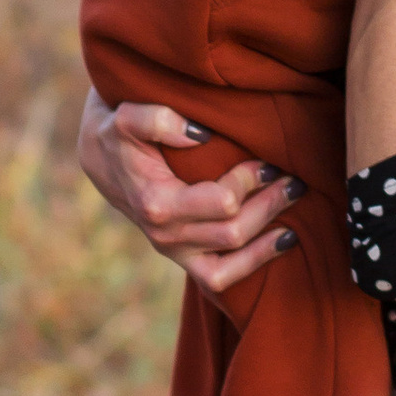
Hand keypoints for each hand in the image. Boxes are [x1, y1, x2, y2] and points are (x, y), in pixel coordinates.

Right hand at [77, 90, 300, 298]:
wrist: (100, 154)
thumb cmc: (118, 130)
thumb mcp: (127, 115)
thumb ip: (157, 119)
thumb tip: (200, 135)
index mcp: (155, 203)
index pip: (221, 202)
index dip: (250, 182)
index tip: (268, 160)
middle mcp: (165, 235)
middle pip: (233, 231)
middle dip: (270, 205)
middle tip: (295, 181)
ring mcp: (174, 251)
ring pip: (232, 262)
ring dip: (269, 238)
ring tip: (295, 213)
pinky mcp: (182, 257)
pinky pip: (219, 280)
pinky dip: (252, 266)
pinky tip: (281, 243)